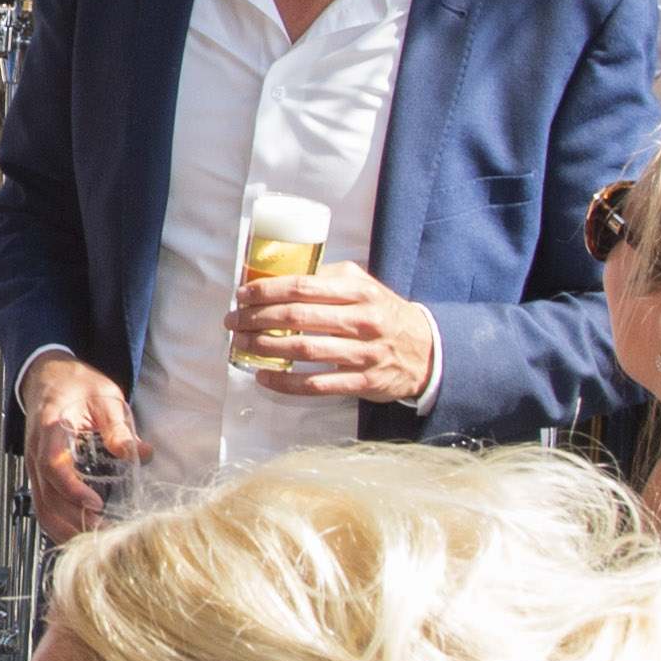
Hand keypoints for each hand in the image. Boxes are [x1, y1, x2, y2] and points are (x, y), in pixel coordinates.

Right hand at [18, 351, 138, 539]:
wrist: (47, 376)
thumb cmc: (75, 385)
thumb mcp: (104, 397)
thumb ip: (118, 426)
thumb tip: (138, 452)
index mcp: (51, 428)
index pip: (54, 466)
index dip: (73, 489)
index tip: (97, 503)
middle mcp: (36, 450)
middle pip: (45, 495)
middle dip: (72, 519)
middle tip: (103, 533)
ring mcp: (34, 464)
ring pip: (40, 506)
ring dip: (64, 528)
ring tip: (92, 540)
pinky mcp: (38, 473)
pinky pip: (41, 504)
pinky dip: (56, 524)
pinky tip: (76, 534)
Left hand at [236, 261, 438, 402]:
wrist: (426, 351)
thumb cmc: (384, 314)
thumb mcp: (364, 286)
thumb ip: (329, 278)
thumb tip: (281, 275)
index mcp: (359, 292)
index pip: (303, 287)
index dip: (267, 290)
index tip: (242, 294)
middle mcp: (362, 321)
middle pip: (298, 318)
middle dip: (257, 319)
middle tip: (234, 321)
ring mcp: (362, 355)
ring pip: (304, 351)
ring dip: (265, 348)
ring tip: (241, 344)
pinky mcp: (361, 383)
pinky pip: (316, 385)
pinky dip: (285, 382)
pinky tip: (264, 376)